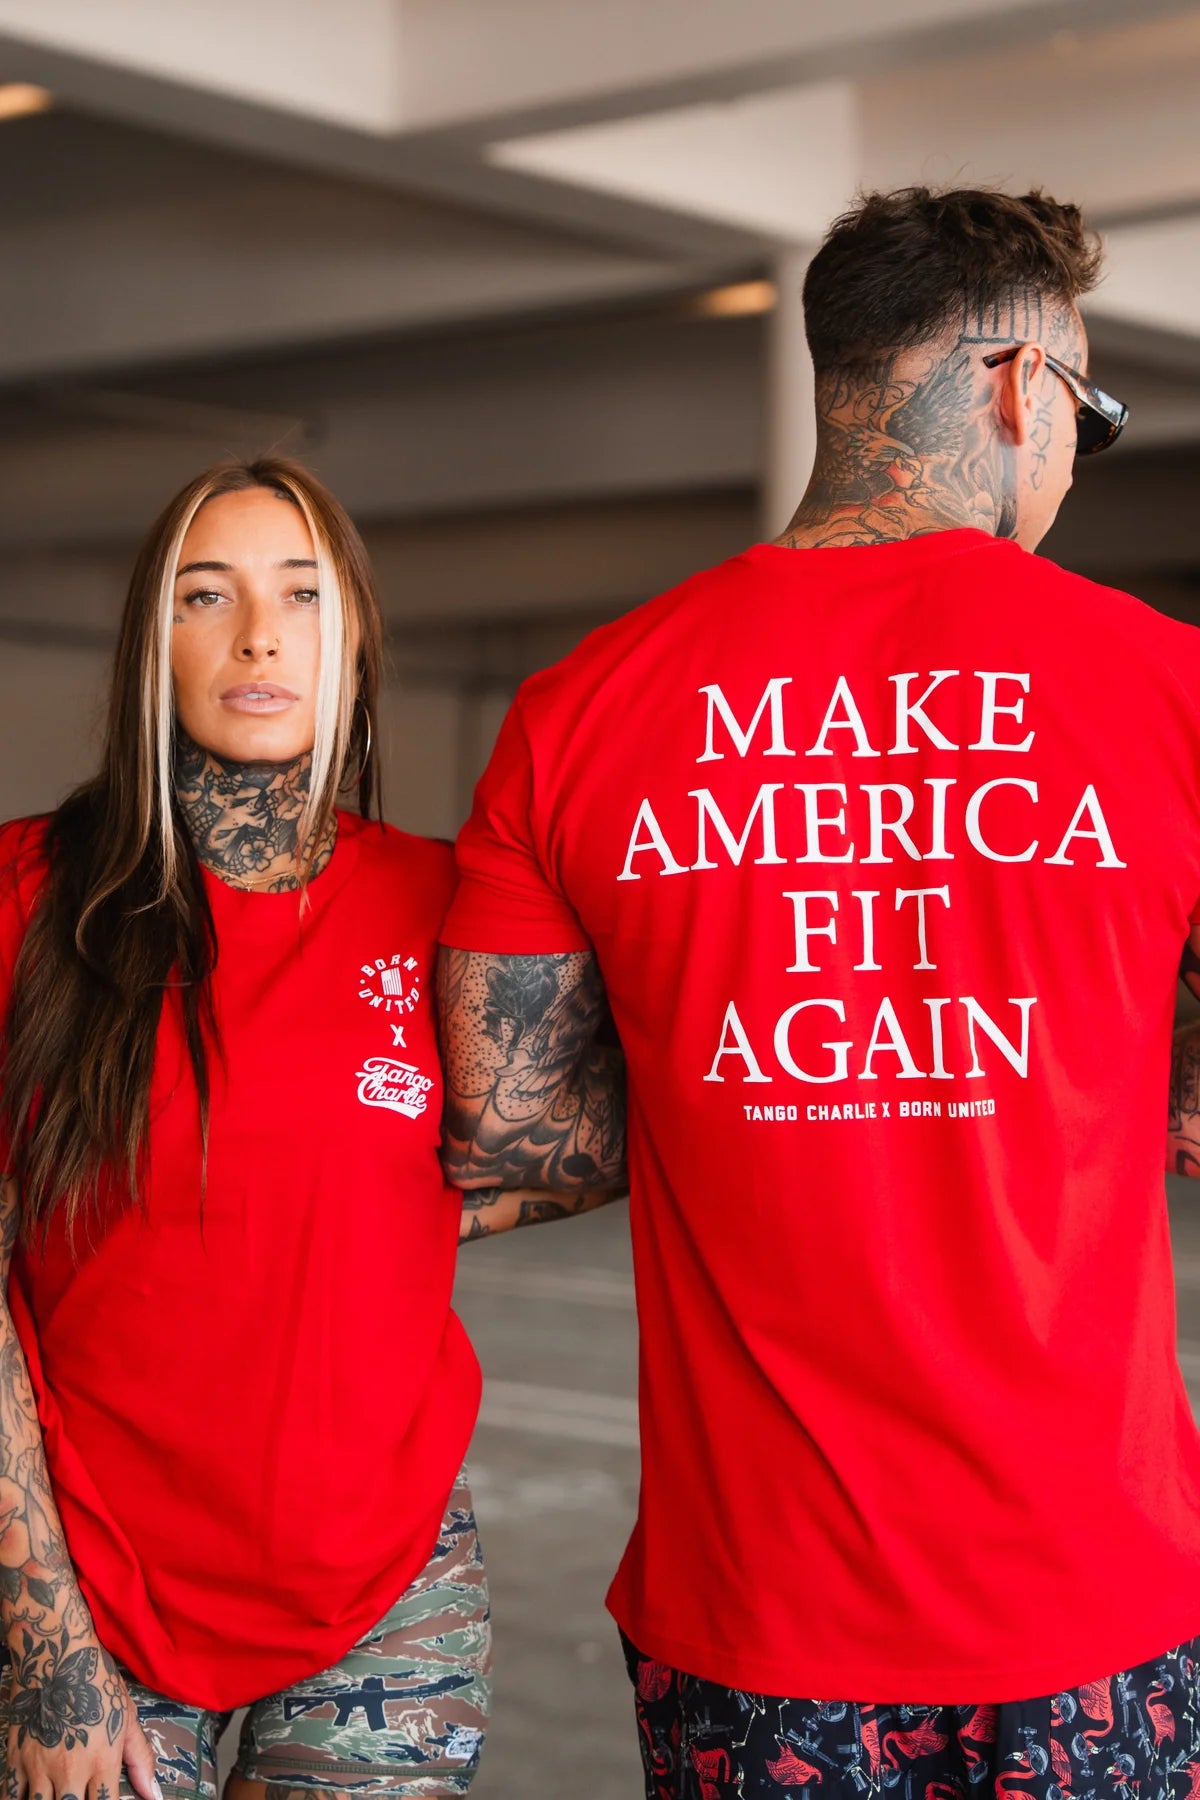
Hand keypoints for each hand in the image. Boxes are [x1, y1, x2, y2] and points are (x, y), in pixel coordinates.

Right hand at [4, 1632, 159, 1799]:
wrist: (57, 1654)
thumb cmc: (96, 1682)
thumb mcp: (126, 1716)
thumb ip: (140, 1759)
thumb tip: (154, 1796)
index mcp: (103, 1760)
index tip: (106, 1799)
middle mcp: (71, 1769)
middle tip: (79, 1797)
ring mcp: (40, 1766)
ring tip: (59, 1796)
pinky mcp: (16, 1758)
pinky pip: (11, 1796)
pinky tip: (32, 1798)